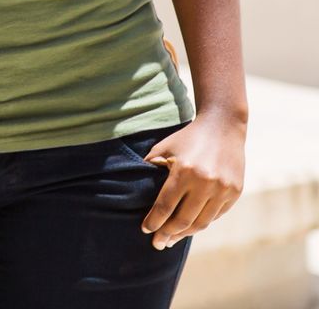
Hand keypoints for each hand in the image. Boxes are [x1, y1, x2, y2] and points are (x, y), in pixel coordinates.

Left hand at [142, 112, 245, 249]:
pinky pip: (216, 215)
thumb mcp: (164, 148)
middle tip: (157, 244)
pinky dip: (202, 222)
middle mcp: (206, 183)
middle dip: (168, 234)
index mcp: (185, 172)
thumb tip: (135, 191)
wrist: (223, 126)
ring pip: (202, 222)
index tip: (145, 230)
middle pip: (184, 219)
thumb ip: (151, 169)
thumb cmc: (187, 138)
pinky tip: (190, 226)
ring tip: (172, 238)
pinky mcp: (235, 192)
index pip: (165, 206)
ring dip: (185, 233)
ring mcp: (223, 189)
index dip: (154, 221)